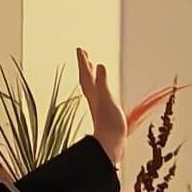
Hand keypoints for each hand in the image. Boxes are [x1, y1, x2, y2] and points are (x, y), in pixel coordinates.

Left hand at [77, 48, 125, 164]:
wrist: (111, 141)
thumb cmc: (110, 122)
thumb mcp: (107, 98)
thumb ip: (102, 82)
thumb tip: (99, 66)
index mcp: (93, 92)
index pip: (86, 73)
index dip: (83, 61)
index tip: (80, 49)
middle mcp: (93, 96)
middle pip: (86, 77)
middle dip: (85, 65)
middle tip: (83, 53)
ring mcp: (97, 103)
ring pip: (91, 84)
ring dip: (90, 73)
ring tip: (90, 65)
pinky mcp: (103, 109)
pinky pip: (98, 92)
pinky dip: (98, 85)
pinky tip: (101, 87)